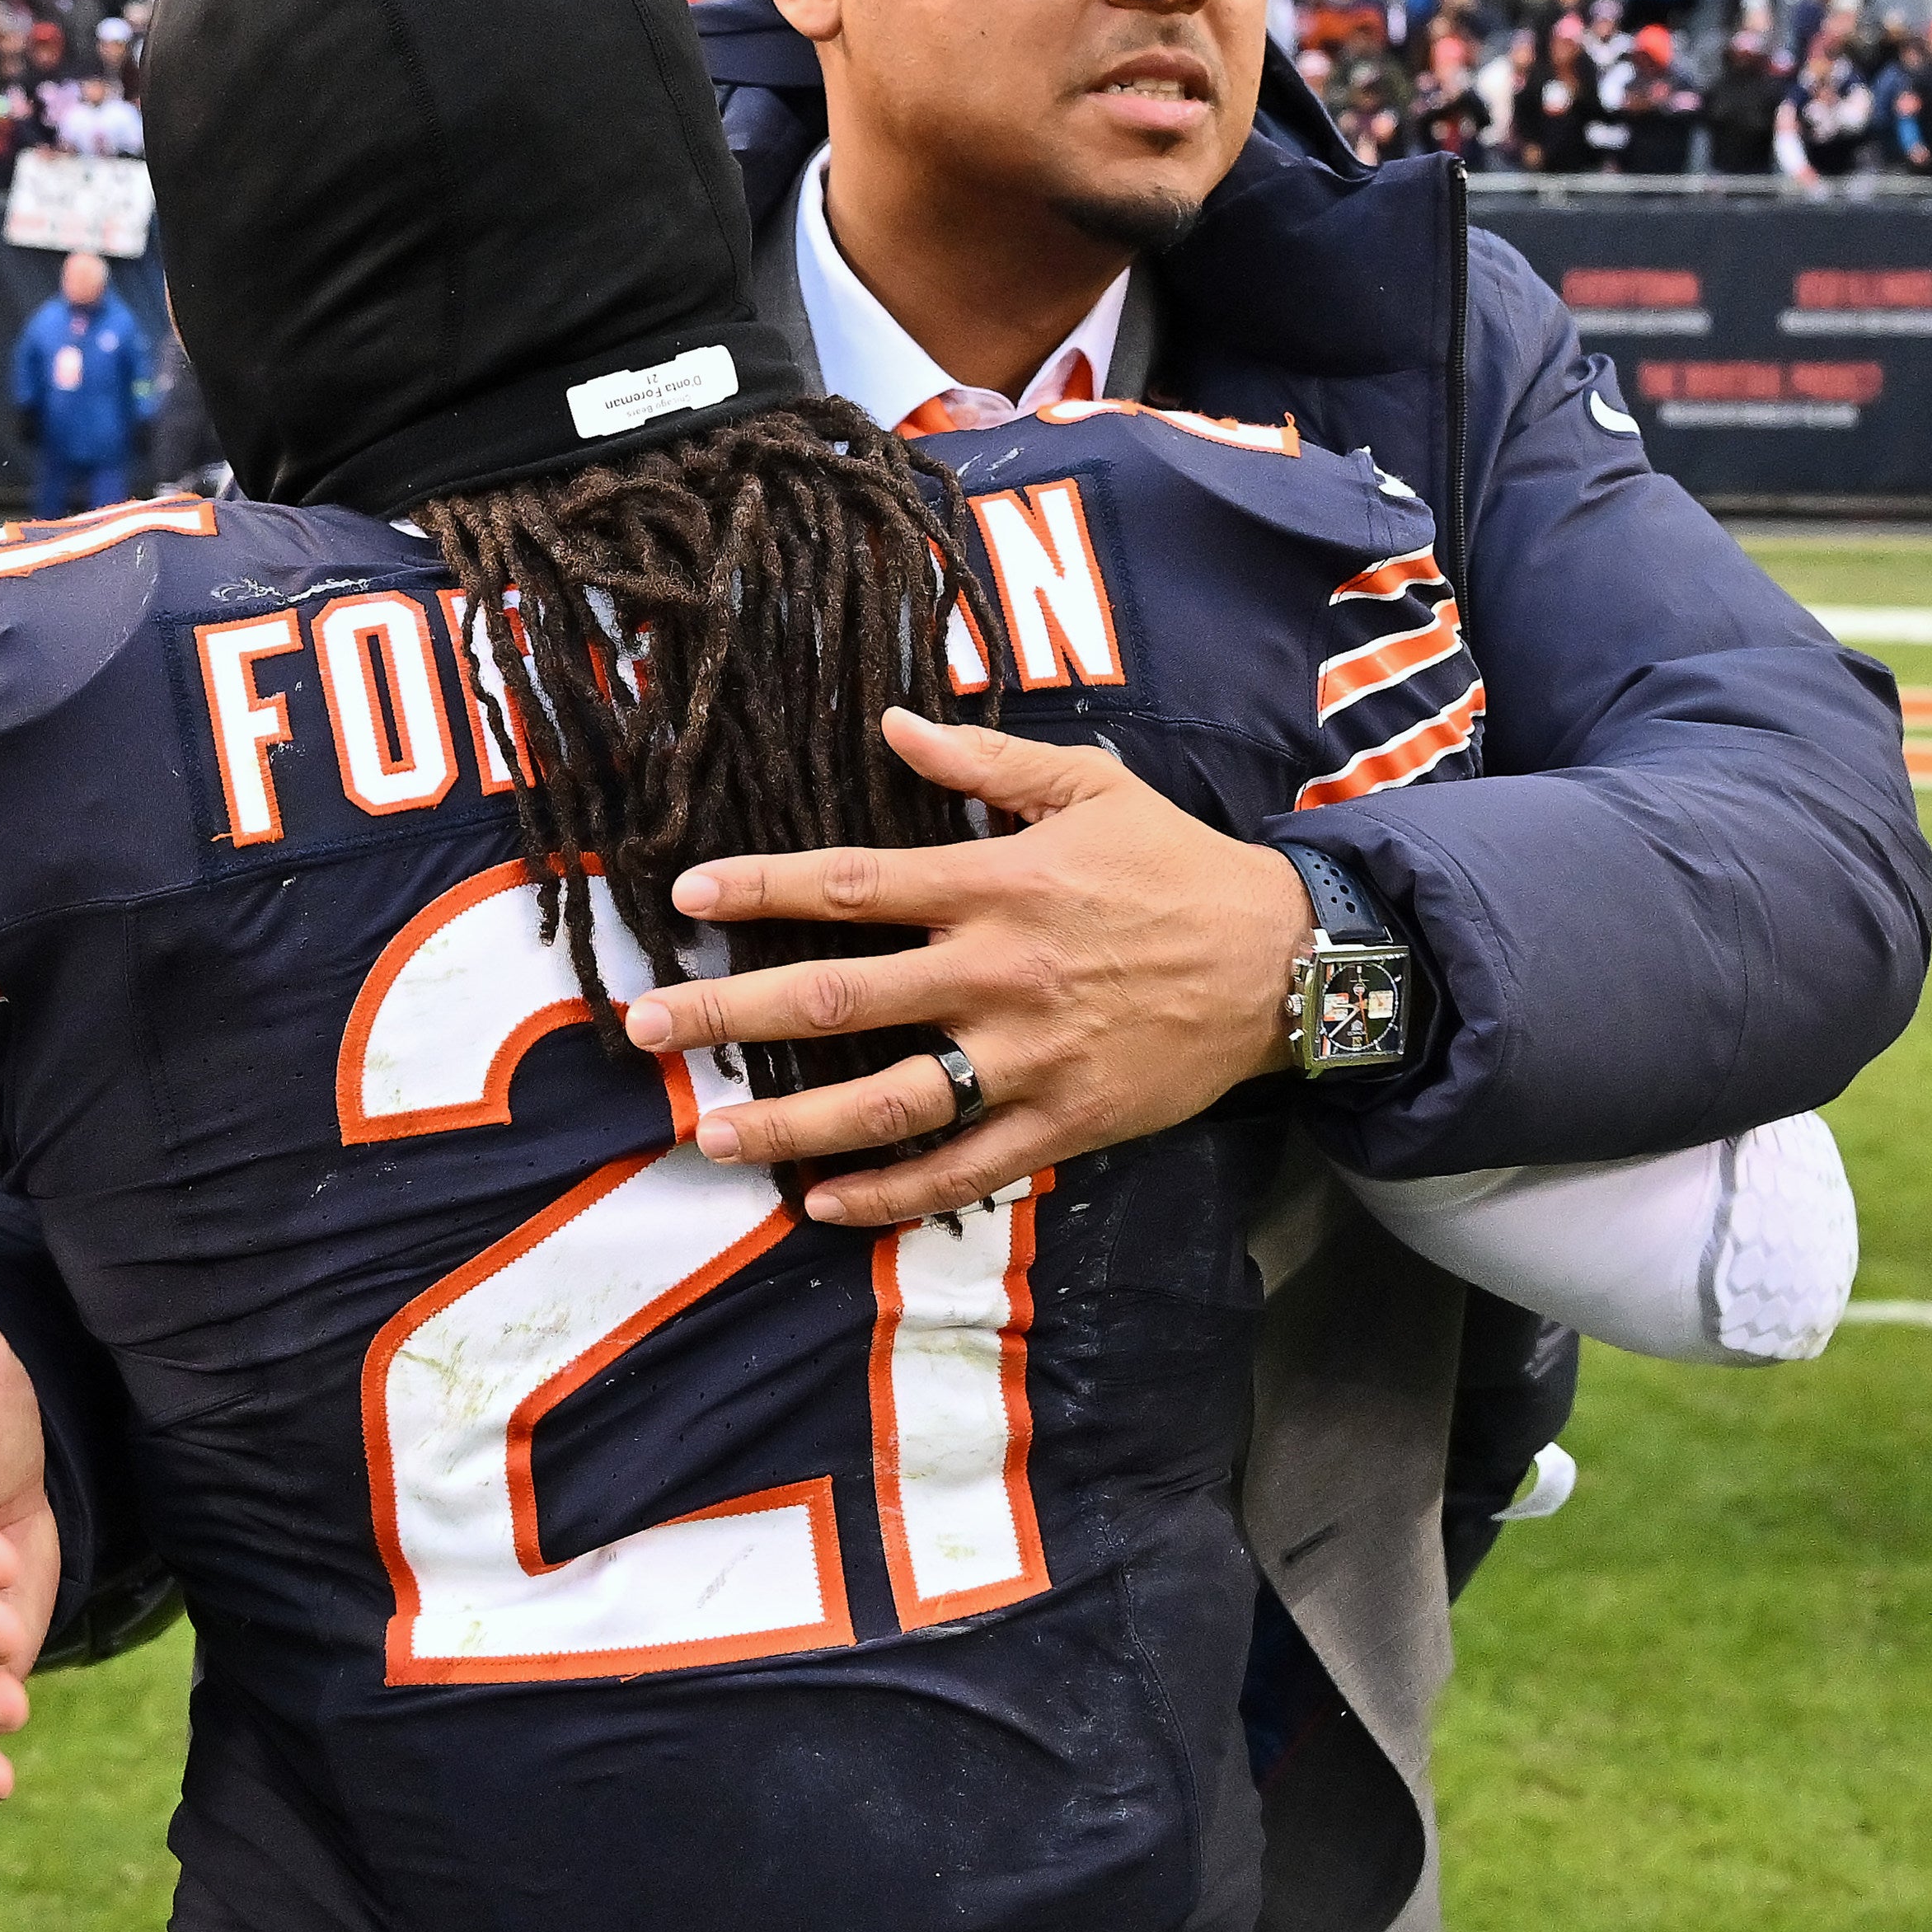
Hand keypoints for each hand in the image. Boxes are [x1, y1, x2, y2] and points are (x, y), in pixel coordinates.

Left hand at [622, 709, 1317, 1226]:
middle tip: (645, 1033)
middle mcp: (996, 975)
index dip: (762, 888)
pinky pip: (960, 1169)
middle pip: (837, 999)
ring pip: (886, 1100)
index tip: (687, 898)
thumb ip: (986, 763)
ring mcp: (1027, 1059)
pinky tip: (822, 1206)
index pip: (853, 884)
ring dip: (790, 1124)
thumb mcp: (1092, 787)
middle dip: (730, 1016)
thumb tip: (892, 726)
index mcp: (996, 886)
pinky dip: (889, 1195)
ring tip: (713, 1136)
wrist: (1285, 963)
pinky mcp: (1062, 1124)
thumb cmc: (1177, 869)